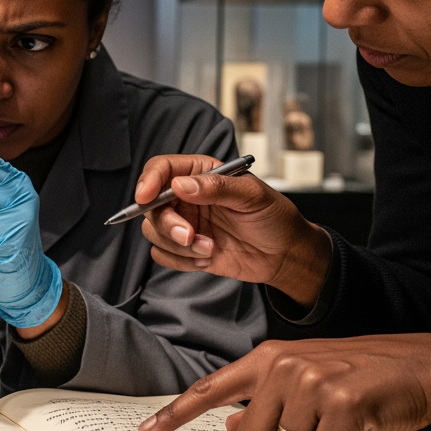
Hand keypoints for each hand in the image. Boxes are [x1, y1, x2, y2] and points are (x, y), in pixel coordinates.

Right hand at [136, 154, 331, 305]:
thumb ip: (216, 188)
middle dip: (168, 224)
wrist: (285, 254)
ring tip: (209, 249)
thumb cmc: (274, 217)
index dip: (148, 180)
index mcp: (201, 174)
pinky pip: (162, 255)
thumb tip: (180, 185)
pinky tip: (207, 258)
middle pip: (151, 205)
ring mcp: (184, 223)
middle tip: (191, 236)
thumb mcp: (252, 196)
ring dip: (178, 246)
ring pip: (153, 232)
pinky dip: (181, 261)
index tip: (145, 197)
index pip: (162, 168)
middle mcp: (187, 197)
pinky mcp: (185, 249)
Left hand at [137, 334, 430, 430]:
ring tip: (339, 424)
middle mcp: (284, 365)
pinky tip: (357, 430)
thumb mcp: (305, 376)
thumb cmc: (361, 375)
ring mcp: (312, 382)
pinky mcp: (342, 404)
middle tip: (313, 427)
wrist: (422, 366)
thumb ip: (265, 397)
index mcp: (268, 357)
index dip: (177, 414)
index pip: (211, 388)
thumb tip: (232, 424)